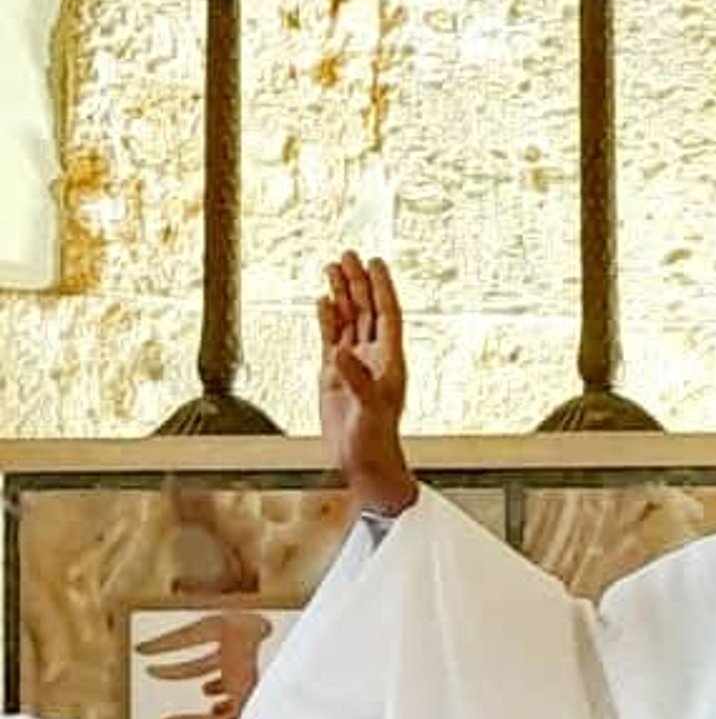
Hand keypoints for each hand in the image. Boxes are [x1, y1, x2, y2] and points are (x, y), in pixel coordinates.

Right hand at [319, 250, 415, 515]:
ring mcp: (352, 364)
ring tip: (332, 268)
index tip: (375, 262)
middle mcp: (373, 357)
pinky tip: (322, 301)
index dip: (382, 288)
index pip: (388, 315)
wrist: (362, 463)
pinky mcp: (333, 374)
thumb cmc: (375, 440)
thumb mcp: (370, 409)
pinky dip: (327, 319)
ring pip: (349, 320)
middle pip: (367, 310)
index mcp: (390, 361)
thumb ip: (356, 379)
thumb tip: (341, 350)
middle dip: (358, 283)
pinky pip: (330, 338)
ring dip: (342, 295)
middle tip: (348, 255)